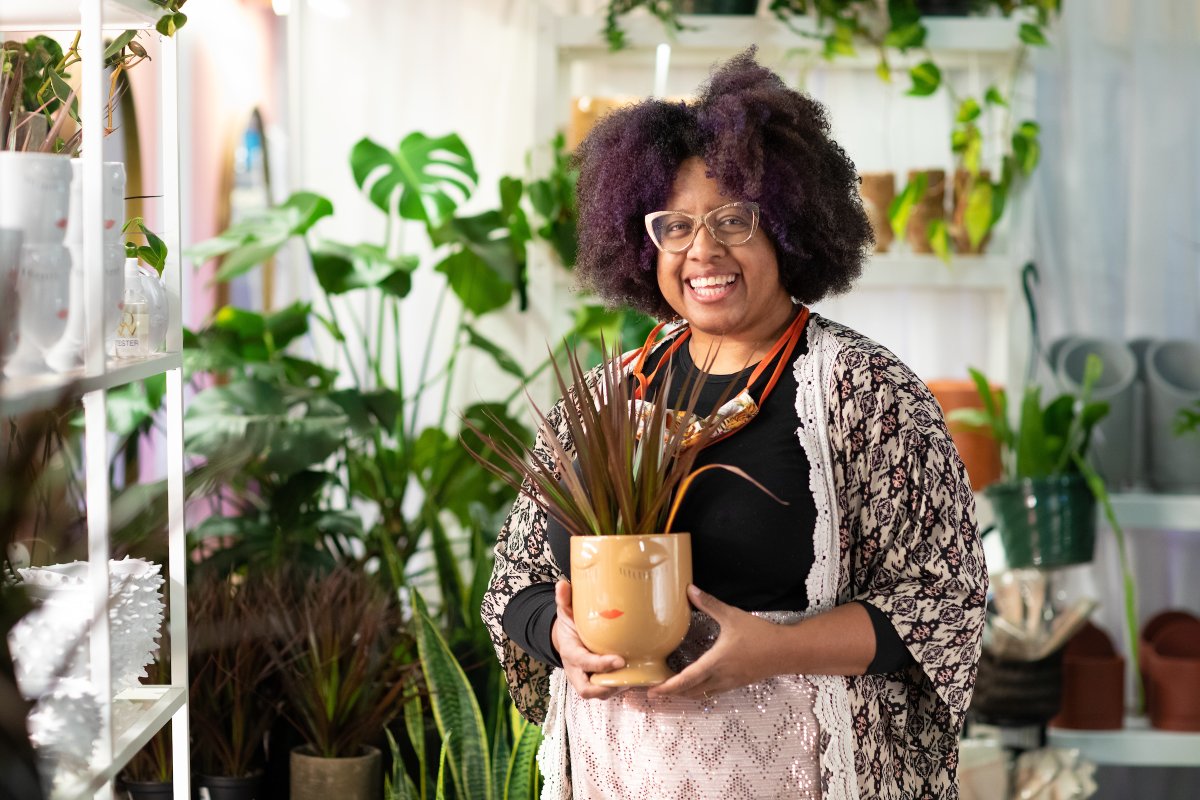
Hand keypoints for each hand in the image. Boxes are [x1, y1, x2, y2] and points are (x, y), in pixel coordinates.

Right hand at [551, 580, 625, 699]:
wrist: (565, 638)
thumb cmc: (569, 625)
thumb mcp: (565, 611)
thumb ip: (564, 599)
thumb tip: (563, 584)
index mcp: (570, 652)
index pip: (583, 662)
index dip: (600, 664)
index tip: (620, 660)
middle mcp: (576, 670)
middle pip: (587, 689)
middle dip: (606, 687)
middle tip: (627, 678)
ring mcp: (585, 678)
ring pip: (598, 694)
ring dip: (616, 689)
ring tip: (635, 678)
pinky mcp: (595, 682)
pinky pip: (606, 691)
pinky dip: (619, 688)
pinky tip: (635, 678)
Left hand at [647, 584, 781, 699]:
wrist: (786, 652)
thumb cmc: (760, 635)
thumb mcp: (732, 616)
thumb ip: (709, 604)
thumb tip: (690, 589)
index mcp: (716, 662)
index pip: (686, 680)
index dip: (668, 687)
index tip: (653, 691)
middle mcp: (720, 677)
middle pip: (690, 693)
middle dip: (671, 693)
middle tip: (655, 691)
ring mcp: (729, 683)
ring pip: (702, 695)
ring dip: (685, 694)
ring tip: (671, 689)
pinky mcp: (736, 684)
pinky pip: (713, 692)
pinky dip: (699, 691)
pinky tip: (696, 684)